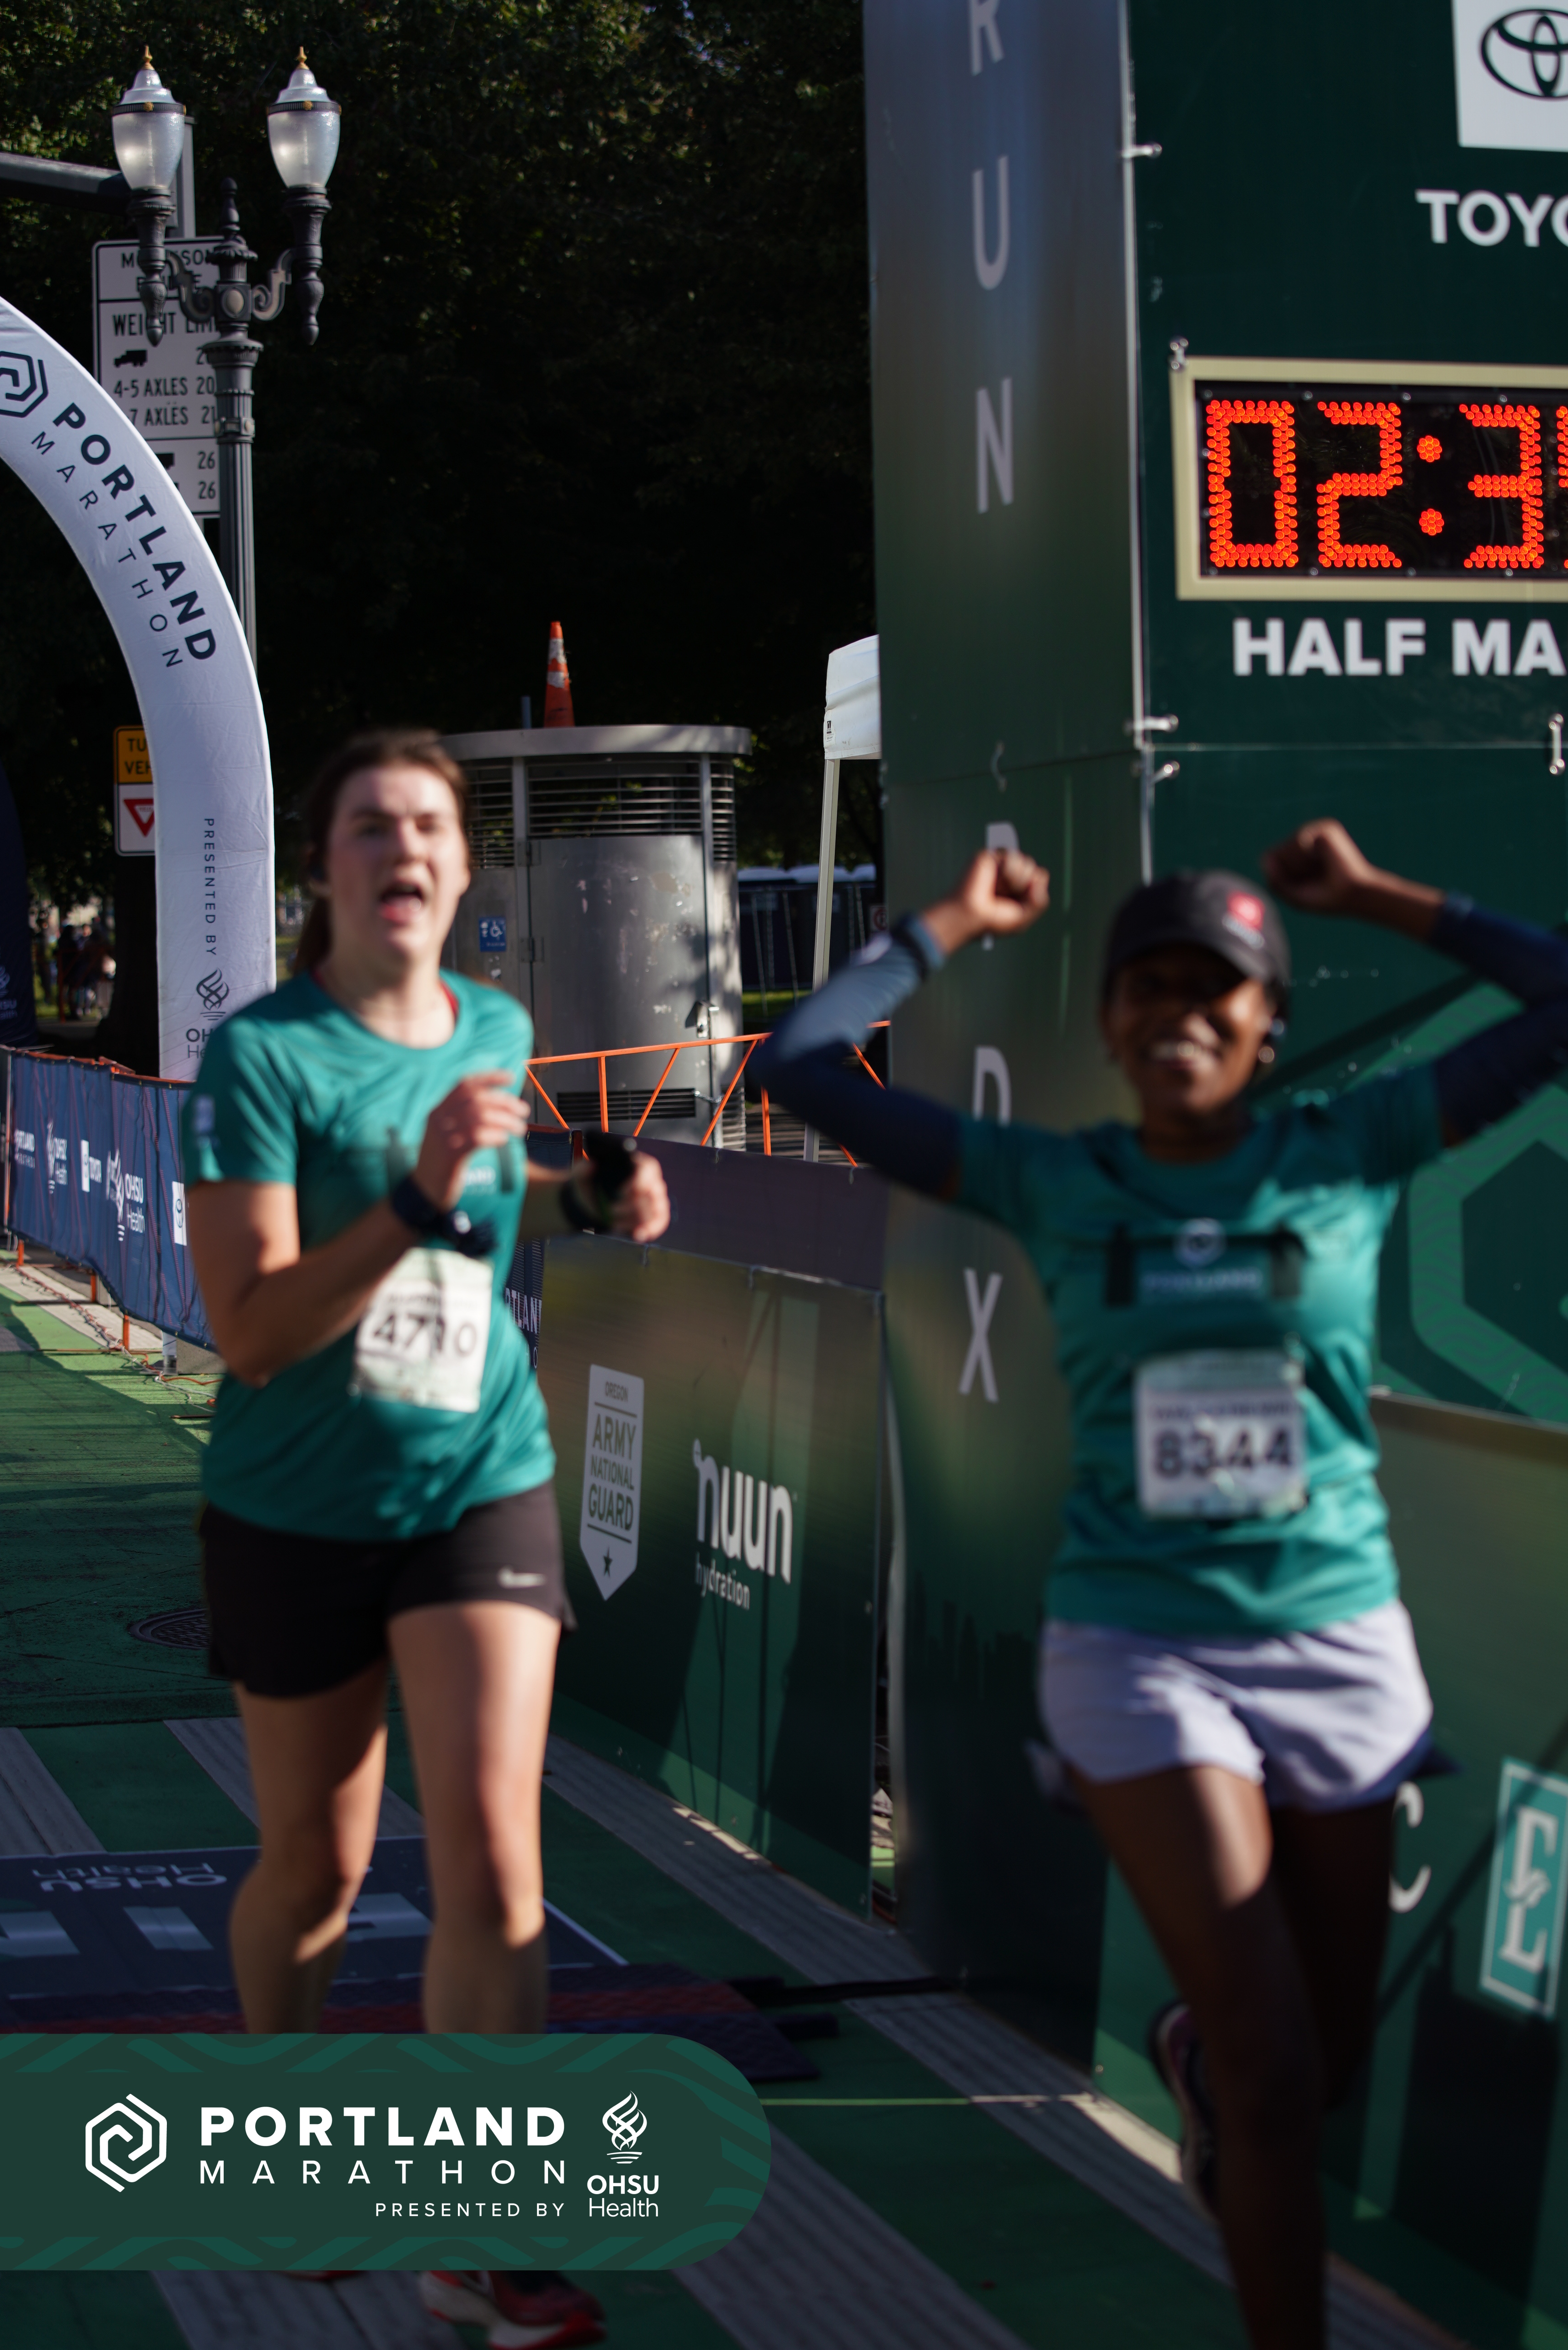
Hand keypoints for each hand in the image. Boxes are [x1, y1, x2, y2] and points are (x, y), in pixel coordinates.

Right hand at [413, 1071, 529, 1209]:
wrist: (423, 1190)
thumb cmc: (442, 1161)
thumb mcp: (446, 1134)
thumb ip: (463, 1118)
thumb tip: (498, 1105)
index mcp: (438, 1110)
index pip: (464, 1085)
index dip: (488, 1078)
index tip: (510, 1077)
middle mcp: (438, 1119)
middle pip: (476, 1099)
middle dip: (504, 1101)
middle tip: (523, 1110)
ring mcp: (443, 1136)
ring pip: (480, 1117)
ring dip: (506, 1120)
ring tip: (520, 1128)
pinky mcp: (450, 1155)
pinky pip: (477, 1138)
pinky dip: (495, 1135)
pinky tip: (503, 1139)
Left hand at [571, 1148, 670, 1242]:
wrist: (593, 1204)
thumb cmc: (592, 1186)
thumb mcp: (582, 1177)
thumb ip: (582, 1170)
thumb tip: (590, 1165)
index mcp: (636, 1166)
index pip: (648, 1168)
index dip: (639, 1180)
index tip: (621, 1192)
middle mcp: (650, 1181)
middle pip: (655, 1191)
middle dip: (633, 1204)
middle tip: (611, 1209)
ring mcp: (654, 1199)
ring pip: (658, 1209)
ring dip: (638, 1219)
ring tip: (617, 1223)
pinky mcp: (653, 1215)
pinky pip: (659, 1222)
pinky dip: (650, 1229)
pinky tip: (638, 1235)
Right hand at [921, 848, 1050, 955]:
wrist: (970, 917)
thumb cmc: (991, 922)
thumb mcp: (1023, 918)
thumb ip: (1040, 901)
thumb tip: (1042, 875)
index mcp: (1017, 889)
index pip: (1039, 878)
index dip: (1035, 892)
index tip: (1017, 906)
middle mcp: (1008, 876)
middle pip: (1035, 869)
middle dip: (1026, 887)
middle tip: (1006, 898)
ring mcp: (999, 866)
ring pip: (1027, 862)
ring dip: (1017, 881)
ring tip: (1000, 889)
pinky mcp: (989, 857)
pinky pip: (1013, 857)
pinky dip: (1009, 872)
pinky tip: (997, 880)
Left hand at [1260, 819, 1382, 916]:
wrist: (1352, 895)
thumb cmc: (1326, 899)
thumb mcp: (1294, 896)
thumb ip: (1275, 882)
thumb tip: (1266, 860)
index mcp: (1294, 857)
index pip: (1269, 860)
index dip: (1281, 877)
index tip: (1301, 885)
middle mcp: (1303, 842)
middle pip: (1275, 853)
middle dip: (1291, 871)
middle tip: (1314, 878)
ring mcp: (1314, 833)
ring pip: (1287, 847)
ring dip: (1300, 865)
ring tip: (1321, 868)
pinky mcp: (1325, 828)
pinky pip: (1300, 840)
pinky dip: (1308, 856)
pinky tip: (1324, 859)